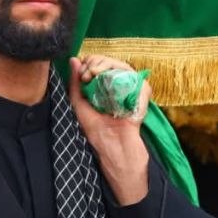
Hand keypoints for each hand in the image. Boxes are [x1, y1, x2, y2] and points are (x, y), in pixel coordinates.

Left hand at [70, 55, 150, 204]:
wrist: (117, 157)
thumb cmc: (99, 137)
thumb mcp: (80, 108)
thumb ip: (75, 86)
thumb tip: (73, 60)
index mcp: (107, 90)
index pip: (103, 65)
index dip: (93, 62)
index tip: (83, 72)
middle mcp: (122, 90)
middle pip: (115, 63)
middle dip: (100, 62)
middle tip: (89, 73)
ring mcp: (134, 96)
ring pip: (128, 70)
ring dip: (111, 67)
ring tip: (96, 75)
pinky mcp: (143, 104)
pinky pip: (141, 86)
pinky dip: (129, 82)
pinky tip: (115, 86)